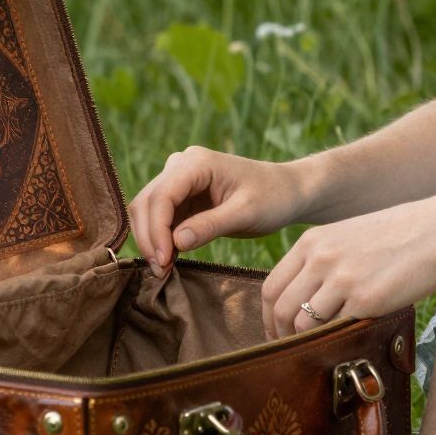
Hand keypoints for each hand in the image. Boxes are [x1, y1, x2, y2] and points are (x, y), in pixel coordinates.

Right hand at [128, 146, 305, 271]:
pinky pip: (160, 219)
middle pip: (147, 203)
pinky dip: (160, 239)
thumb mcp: (245, 213)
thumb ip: (210, 226)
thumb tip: (174, 242)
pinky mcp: (183, 198)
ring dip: (151, 240)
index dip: (156, 230)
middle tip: (160, 272)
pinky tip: (169, 261)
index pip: (161, 196)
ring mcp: (180, 181)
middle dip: (150, 238)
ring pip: (148, 211)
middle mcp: (181, 166)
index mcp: (196, 162)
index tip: (164, 261)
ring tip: (163, 270)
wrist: (288, 193)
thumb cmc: (273, 197)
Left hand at [260, 195, 435, 341]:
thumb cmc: (401, 235)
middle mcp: (321, 258)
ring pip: (303, 324)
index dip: (269, 318)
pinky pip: (336, 330)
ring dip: (308, 342)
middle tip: (293, 352)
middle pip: (280, 309)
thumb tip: (305, 301)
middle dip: (281, 337)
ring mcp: (342, 279)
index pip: (270, 287)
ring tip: (322, 349)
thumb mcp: (350, 236)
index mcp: (313, 242)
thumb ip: (323, 262)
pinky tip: (348, 342)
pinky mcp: (367, 299)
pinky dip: (337, 341)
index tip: (278, 333)